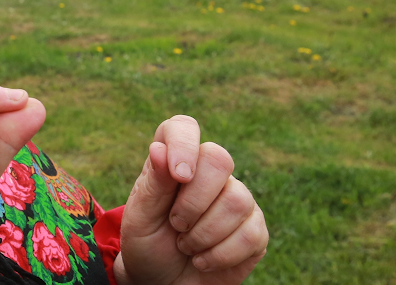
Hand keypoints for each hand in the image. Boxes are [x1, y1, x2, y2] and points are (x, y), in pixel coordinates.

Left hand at [113, 116, 266, 284]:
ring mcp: (236, 199)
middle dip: (194, 202)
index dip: (184, 144)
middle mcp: (209, 174)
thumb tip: (159, 147)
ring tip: (186, 246)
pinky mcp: (255, 229)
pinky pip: (251, 233)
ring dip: (203, 234)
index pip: (184, 127)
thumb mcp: (140, 217)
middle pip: (220, 160)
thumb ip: (153, 183)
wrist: (161, 283)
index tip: (179, 176)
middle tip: (175, 225)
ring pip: (237, 201)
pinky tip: (204, 260)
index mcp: (175, 162)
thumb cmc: (148, 245)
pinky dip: (220, 255)